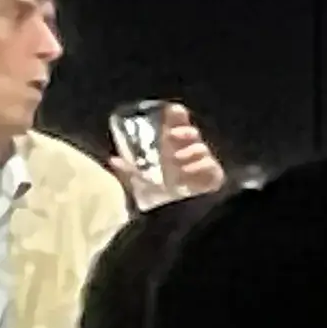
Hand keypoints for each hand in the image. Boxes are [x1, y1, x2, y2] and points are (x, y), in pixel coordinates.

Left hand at [107, 101, 225, 203]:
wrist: (175, 216)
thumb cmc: (157, 195)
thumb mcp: (139, 180)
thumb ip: (128, 170)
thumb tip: (113, 159)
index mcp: (172, 145)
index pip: (178, 123)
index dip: (177, 116)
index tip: (172, 111)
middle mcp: (187, 151)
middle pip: (191, 132)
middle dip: (184, 131)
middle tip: (173, 136)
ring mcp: (201, 162)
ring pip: (201, 148)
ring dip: (190, 150)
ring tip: (178, 159)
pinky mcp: (213, 176)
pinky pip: (210, 165)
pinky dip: (199, 166)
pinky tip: (188, 171)